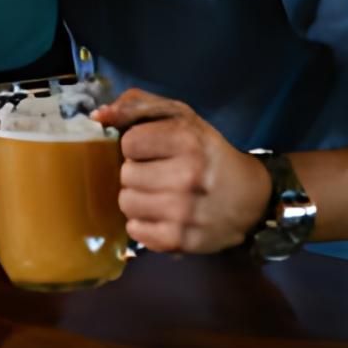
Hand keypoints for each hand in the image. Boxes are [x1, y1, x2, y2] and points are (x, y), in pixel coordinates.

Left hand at [90, 89, 273, 254]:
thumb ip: (136, 107)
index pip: (129, 143)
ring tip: (159, 194)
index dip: (136, 146)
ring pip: (126, 203)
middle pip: (125, 175)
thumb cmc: (206, 152)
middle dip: (137, 173)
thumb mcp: (179, 117)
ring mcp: (184, 212)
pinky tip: (161, 215)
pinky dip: (143, 225)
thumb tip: (98, 116)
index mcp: (187, 139)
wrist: (249, 196)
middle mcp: (187, 176)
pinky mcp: (180, 241)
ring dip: (137, 198)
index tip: (154, 150)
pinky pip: (134, 232)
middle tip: (158, 174)